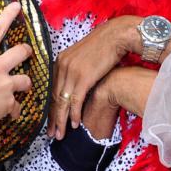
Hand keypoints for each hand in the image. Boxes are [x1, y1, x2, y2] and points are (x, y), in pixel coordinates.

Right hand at [0, 2, 31, 152]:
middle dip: (26, 51)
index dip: (7, 16)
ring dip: (25, 83)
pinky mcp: (9, 103)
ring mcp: (6, 85)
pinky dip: (14, 110)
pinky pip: (16, 106)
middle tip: (27, 51)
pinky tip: (11, 113)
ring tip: (23, 86)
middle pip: (21, 51)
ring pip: (26, 79)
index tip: (16, 6)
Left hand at [49, 15, 170, 139]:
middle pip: (54, 97)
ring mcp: (72, 72)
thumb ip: (79, 67)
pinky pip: (75, 100)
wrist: (118, 35)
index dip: (52, 106)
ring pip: (62, 102)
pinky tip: (74, 124)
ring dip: (61, 120)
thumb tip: (81, 81)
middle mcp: (62, 65)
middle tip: (52, 133)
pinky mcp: (83, 78)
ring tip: (60, 134)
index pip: (53, 88)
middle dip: (53, 118)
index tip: (52, 119)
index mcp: (61, 59)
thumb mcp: (86, 54)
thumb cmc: (107, 44)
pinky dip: (74, 114)